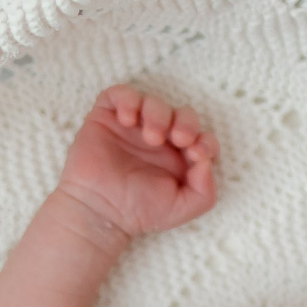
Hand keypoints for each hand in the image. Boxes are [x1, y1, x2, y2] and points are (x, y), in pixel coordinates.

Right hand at [54, 84, 217, 242]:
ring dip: (158, 114)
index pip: (201, 136)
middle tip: (179, 138)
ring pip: (153, 102)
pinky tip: (128, 119)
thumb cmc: (139, 212)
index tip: (196, 153)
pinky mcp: (107, 118)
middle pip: (181, 114)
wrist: (100, 212)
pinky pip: (119, 94)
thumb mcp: (183, 208)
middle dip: (186, 122)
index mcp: (178, 156)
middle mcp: (158, 139)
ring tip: (151, 136)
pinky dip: (128, 99)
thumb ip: (205, 190)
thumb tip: (206, 161)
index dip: (205, 140)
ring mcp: (132, 127)